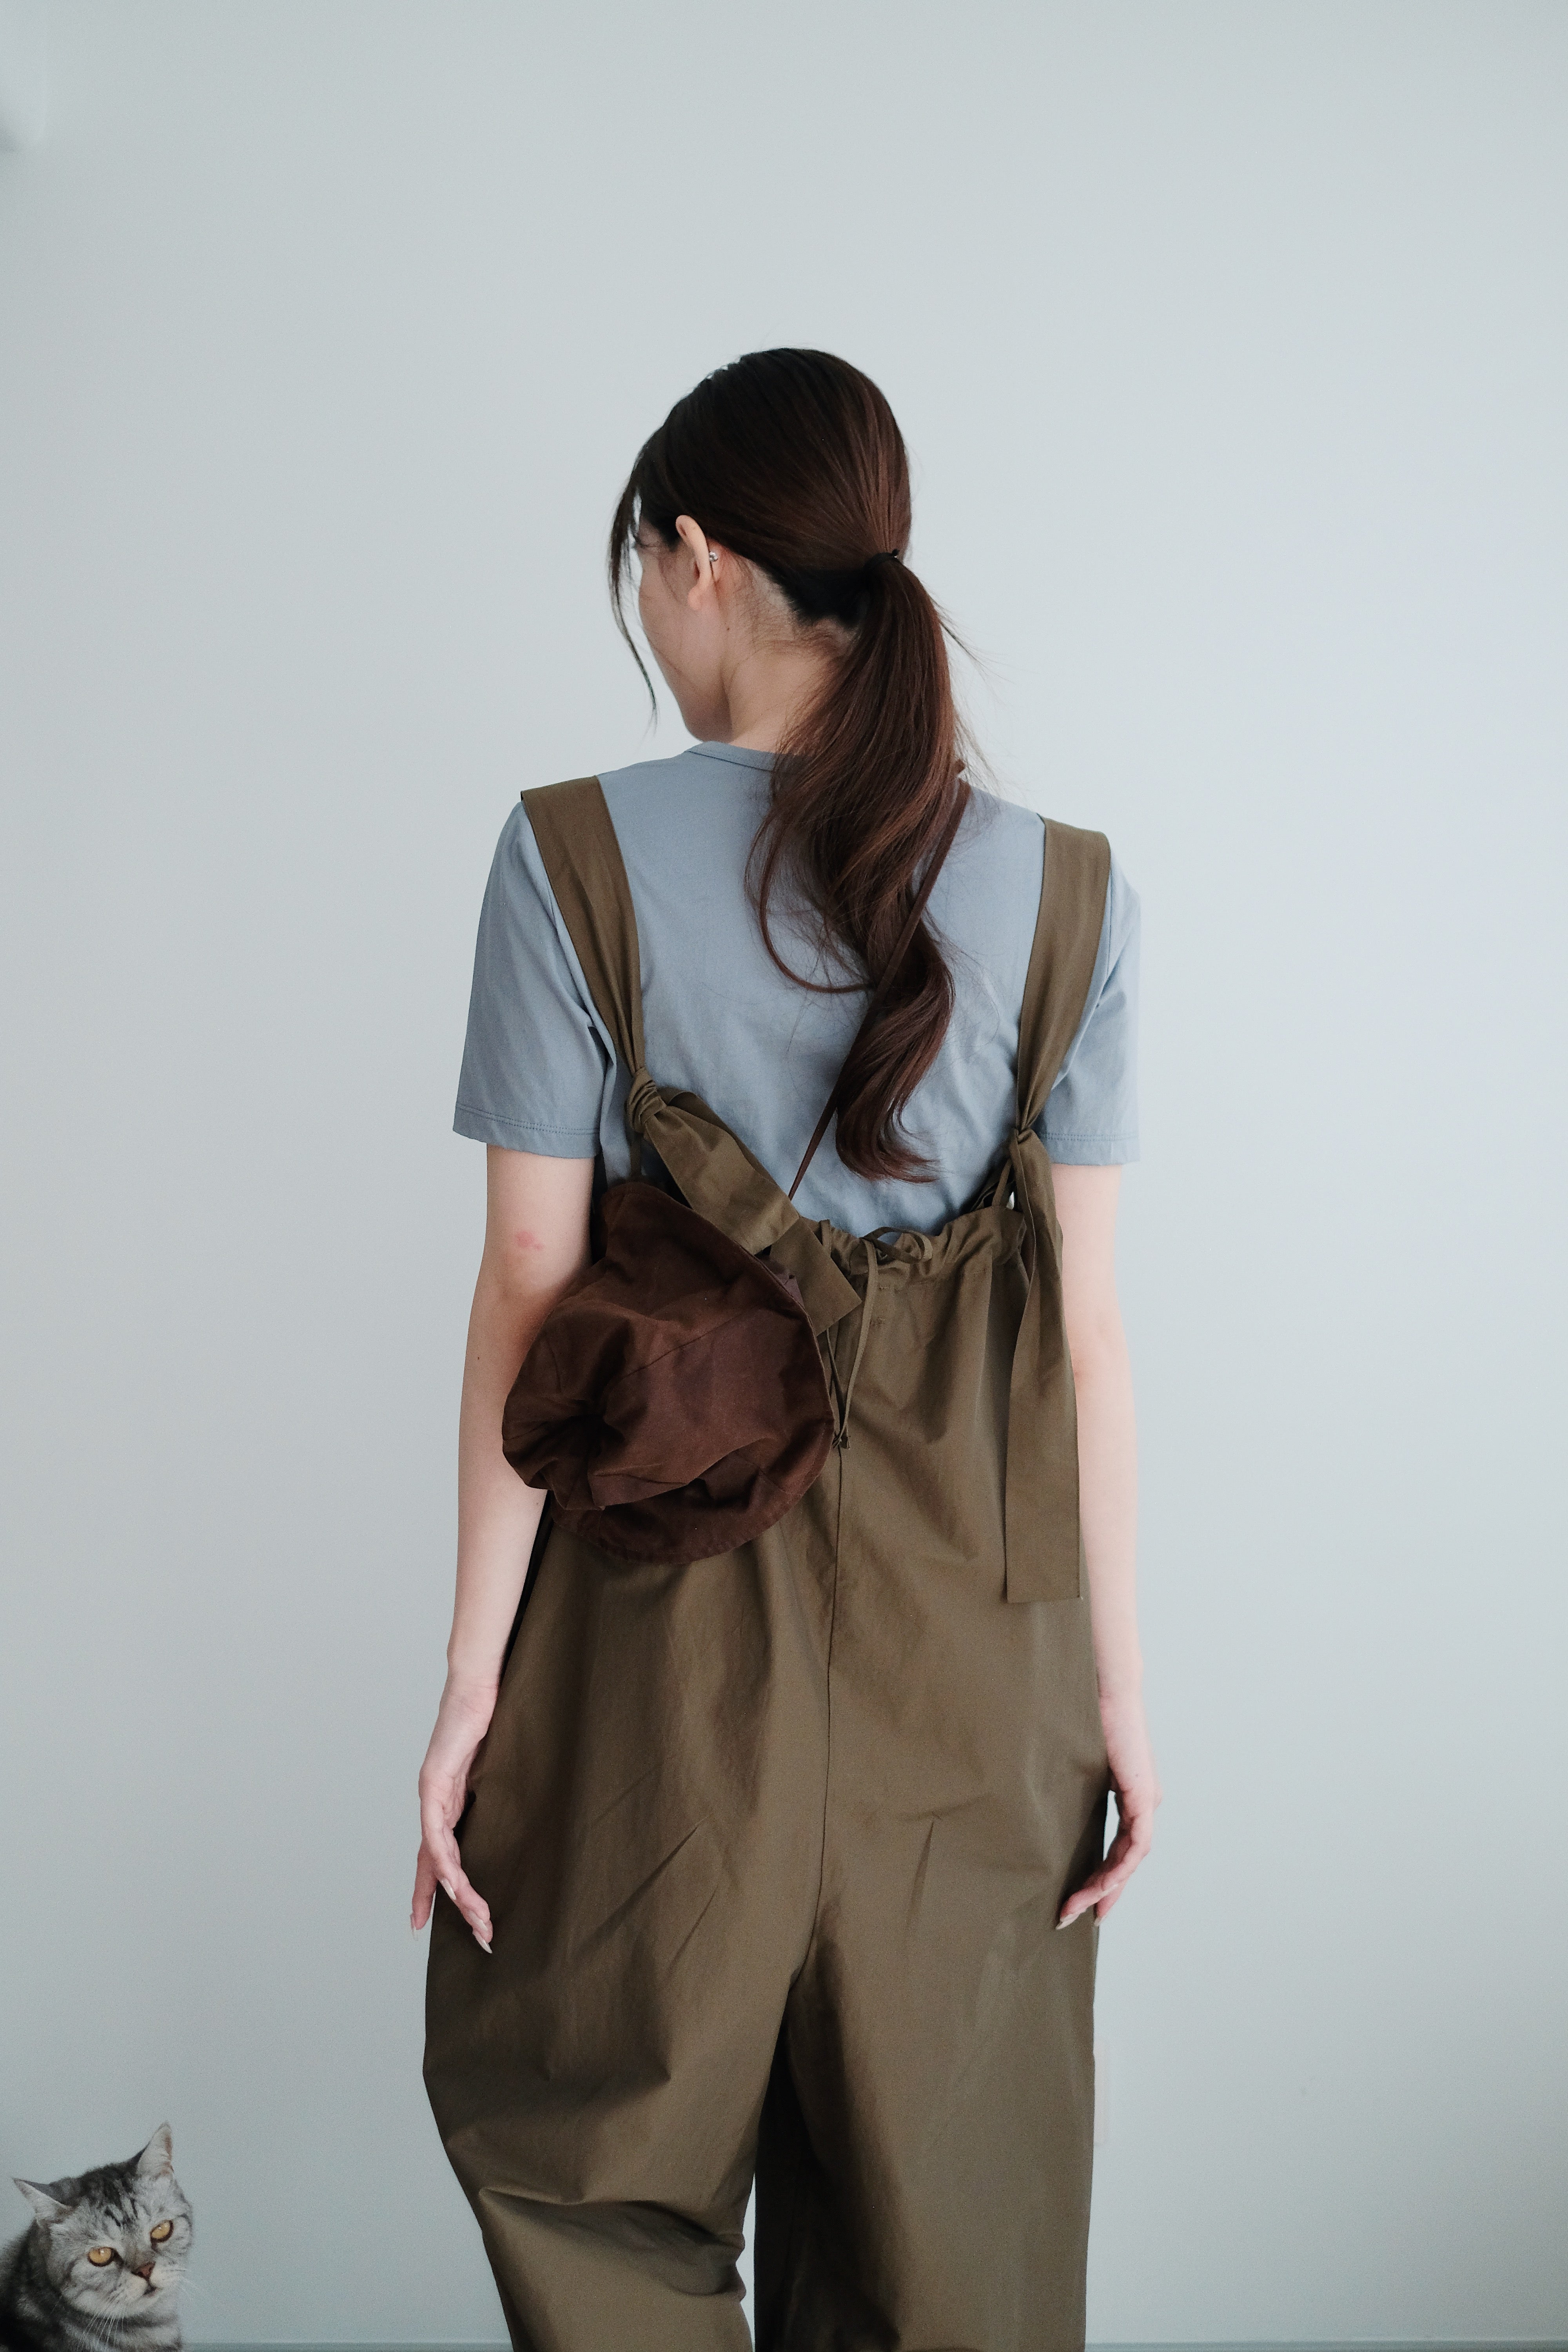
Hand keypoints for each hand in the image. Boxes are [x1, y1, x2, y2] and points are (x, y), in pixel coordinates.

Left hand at [412, 1674, 498, 1950]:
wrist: (478, 1681)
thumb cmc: (491, 1716)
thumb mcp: (495, 1767)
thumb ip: (494, 1791)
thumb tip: (517, 1812)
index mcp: (447, 1800)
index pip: (435, 1855)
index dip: (430, 1889)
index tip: (425, 1922)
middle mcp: (433, 1802)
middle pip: (434, 1865)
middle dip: (447, 1903)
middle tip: (475, 1936)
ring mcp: (430, 1792)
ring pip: (437, 1857)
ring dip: (458, 1891)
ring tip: (479, 1918)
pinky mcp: (433, 1781)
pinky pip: (437, 1833)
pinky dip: (445, 1862)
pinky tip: (456, 1885)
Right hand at [1059, 1685, 1160, 1927]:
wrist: (1107, 1687)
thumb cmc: (1086, 1715)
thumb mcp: (1079, 1764)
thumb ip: (1072, 1787)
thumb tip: (1045, 1803)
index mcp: (1131, 1794)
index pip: (1120, 1847)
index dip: (1103, 1878)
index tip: (1082, 1901)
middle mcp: (1144, 1801)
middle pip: (1126, 1860)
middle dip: (1101, 1891)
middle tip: (1074, 1914)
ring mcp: (1146, 1800)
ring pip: (1130, 1859)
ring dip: (1105, 1886)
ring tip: (1077, 1906)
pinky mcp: (1144, 1797)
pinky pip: (1135, 1846)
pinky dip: (1117, 1869)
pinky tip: (1097, 1884)